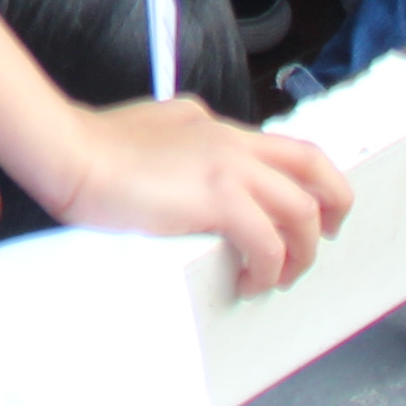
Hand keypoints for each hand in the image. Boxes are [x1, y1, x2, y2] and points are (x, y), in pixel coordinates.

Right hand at [41, 94, 352, 293]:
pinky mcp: (218, 197)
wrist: (71, 152)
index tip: (311, 211)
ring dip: (299, 252)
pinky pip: (268, 242)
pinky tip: (246, 280)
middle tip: (326, 240)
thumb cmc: (94, 146)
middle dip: (334, 206)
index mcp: (214, 125)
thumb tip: (194, 156)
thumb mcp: (150, 125)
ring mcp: (229, 166)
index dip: (309, 182)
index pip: (283, 147)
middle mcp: (232, 140)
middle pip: (313, 167)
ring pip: (301, 211)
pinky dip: (266, 267)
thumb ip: (180, 134)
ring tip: (275, 278)